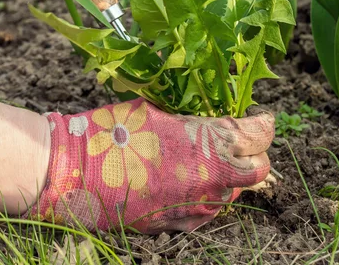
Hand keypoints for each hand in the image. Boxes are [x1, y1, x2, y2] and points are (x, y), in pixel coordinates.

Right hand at [31, 98, 273, 232]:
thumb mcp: (160, 112)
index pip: (257, 136)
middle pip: (258, 170)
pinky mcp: (177, 225)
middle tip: (241, 141)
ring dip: (231, 177)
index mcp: (209, 144)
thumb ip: (195, 122)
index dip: (262, 125)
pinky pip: (208, 212)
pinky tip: (190, 182)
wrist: (75, 170)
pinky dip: (208, 196)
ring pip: (234, 194)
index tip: (262, 119)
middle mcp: (211, 180)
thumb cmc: (115, 130)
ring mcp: (196, 207)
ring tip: (211, 159)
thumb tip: (214, 119)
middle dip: (254, 154)